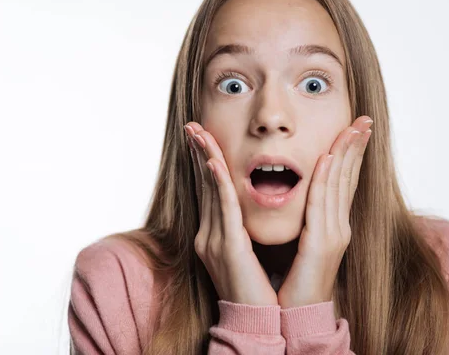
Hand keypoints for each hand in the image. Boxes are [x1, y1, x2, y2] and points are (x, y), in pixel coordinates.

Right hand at [185, 122, 278, 305]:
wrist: (256, 322)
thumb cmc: (255, 288)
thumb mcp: (245, 253)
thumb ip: (240, 230)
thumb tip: (243, 210)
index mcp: (214, 235)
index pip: (209, 191)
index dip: (205, 162)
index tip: (202, 138)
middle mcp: (208, 235)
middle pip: (204, 186)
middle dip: (199, 154)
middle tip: (192, 126)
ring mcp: (214, 241)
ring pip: (210, 191)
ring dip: (205, 159)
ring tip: (198, 133)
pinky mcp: (228, 248)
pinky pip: (224, 210)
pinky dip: (218, 185)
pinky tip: (215, 163)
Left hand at [277, 116, 372, 307]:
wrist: (299, 314)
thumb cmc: (297, 279)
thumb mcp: (305, 242)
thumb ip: (309, 220)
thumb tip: (304, 198)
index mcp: (334, 225)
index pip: (344, 182)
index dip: (352, 155)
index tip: (356, 129)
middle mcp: (339, 226)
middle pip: (348, 178)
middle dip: (356, 147)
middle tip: (364, 120)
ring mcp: (334, 234)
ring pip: (339, 185)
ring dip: (346, 154)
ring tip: (353, 128)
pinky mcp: (322, 244)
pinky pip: (321, 203)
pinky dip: (325, 178)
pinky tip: (327, 157)